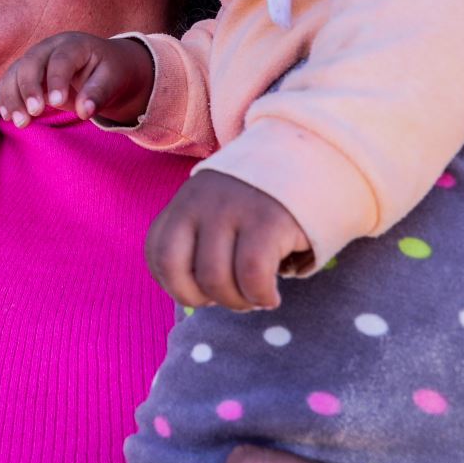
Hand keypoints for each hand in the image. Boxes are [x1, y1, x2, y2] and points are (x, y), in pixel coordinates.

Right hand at [0, 33, 153, 127]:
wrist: (103, 65)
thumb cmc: (110, 72)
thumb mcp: (113, 80)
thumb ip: (98, 94)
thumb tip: (85, 111)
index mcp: (75, 44)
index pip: (61, 60)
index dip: (56, 80)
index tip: (57, 103)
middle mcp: (50, 47)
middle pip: (31, 62)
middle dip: (28, 88)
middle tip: (34, 114)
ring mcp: (35, 58)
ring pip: (16, 72)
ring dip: (12, 97)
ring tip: (19, 122)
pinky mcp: (26, 72)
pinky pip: (9, 81)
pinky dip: (5, 97)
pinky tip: (7, 116)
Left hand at [145, 170, 309, 310]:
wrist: (307, 160)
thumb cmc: (258, 204)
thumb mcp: (217, 213)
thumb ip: (199, 241)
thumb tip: (197, 294)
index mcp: (183, 203)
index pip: (155, 253)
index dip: (175, 285)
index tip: (202, 291)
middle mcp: (200, 203)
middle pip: (175, 267)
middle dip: (196, 298)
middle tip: (226, 299)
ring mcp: (233, 209)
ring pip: (214, 278)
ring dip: (235, 302)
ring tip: (253, 298)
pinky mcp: (268, 220)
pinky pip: (252, 275)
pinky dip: (260, 296)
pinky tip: (271, 296)